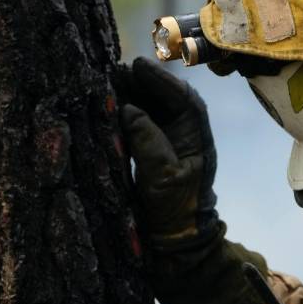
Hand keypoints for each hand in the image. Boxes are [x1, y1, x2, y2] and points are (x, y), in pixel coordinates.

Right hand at [118, 57, 218, 247]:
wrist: (175, 238)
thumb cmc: (176, 210)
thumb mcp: (163, 178)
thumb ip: (147, 141)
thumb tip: (129, 110)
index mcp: (196, 135)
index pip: (182, 97)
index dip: (160, 79)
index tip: (137, 65)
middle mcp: (183, 131)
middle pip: (163, 96)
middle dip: (140, 82)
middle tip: (113, 70)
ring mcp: (166, 138)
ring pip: (149, 106)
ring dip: (129, 94)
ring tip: (106, 82)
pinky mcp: (149, 147)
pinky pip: (137, 121)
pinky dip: (123, 112)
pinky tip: (107, 104)